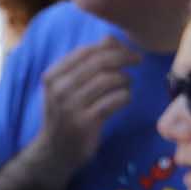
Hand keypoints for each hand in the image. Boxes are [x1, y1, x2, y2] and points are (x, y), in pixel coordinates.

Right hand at [32, 38, 141, 172]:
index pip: (86, 51)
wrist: (56, 151)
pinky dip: (125, 96)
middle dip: (124, 57)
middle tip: (138, 60)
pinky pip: (115, 100)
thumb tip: (110, 38)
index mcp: (53, 76)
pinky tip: (125, 99)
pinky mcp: (86, 122)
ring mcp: (72, 106)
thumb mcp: (68, 87)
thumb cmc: (66, 114)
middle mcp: (59, 89)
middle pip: (99, 63)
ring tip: (127, 85)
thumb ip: (87, 62)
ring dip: (125, 79)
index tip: (128, 50)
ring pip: (109, 80)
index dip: (111, 47)